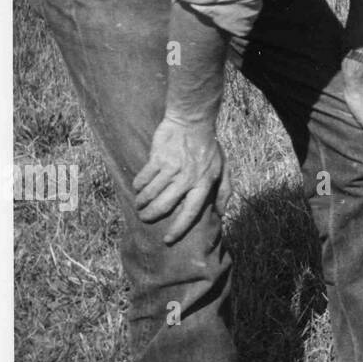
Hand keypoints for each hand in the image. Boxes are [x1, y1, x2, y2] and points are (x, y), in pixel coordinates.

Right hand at [133, 116, 230, 245]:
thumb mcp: (223, 168)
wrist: (193, 121)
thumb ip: (224, 191)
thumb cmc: (208, 147)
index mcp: (204, 183)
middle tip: (145, 218)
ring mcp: (172, 168)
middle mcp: (188, 178)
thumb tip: (222, 213)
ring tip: (140, 204)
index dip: (179, 229)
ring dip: (142, 202)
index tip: (168, 240)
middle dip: (151, 216)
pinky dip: (138, 186)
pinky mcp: (158, 158)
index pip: (191, 213)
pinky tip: (139, 187)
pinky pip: (142, 179)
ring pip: (150, 194)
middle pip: (164, 206)